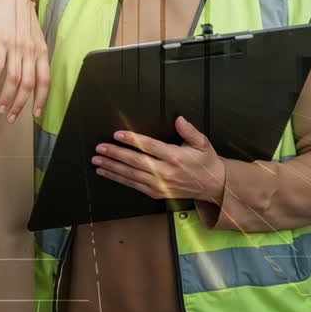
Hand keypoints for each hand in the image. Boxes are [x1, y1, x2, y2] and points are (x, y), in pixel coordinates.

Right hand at [0, 0, 49, 123]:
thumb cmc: (19, 16)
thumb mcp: (33, 35)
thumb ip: (34, 53)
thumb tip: (32, 74)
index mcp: (41, 50)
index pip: (45, 81)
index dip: (40, 100)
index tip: (34, 115)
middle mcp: (31, 50)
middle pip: (28, 85)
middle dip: (20, 105)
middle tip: (10, 118)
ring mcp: (17, 46)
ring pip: (13, 80)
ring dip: (6, 98)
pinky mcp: (1, 41)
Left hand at [92, 116, 226, 203]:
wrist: (214, 186)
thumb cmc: (206, 161)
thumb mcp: (202, 142)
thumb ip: (189, 130)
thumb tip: (178, 119)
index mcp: (175, 157)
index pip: (149, 147)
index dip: (132, 140)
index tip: (117, 134)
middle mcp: (166, 173)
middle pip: (135, 162)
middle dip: (115, 154)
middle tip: (99, 148)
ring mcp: (160, 185)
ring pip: (131, 175)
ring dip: (112, 167)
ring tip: (97, 161)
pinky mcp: (156, 193)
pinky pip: (134, 185)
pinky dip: (118, 179)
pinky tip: (107, 172)